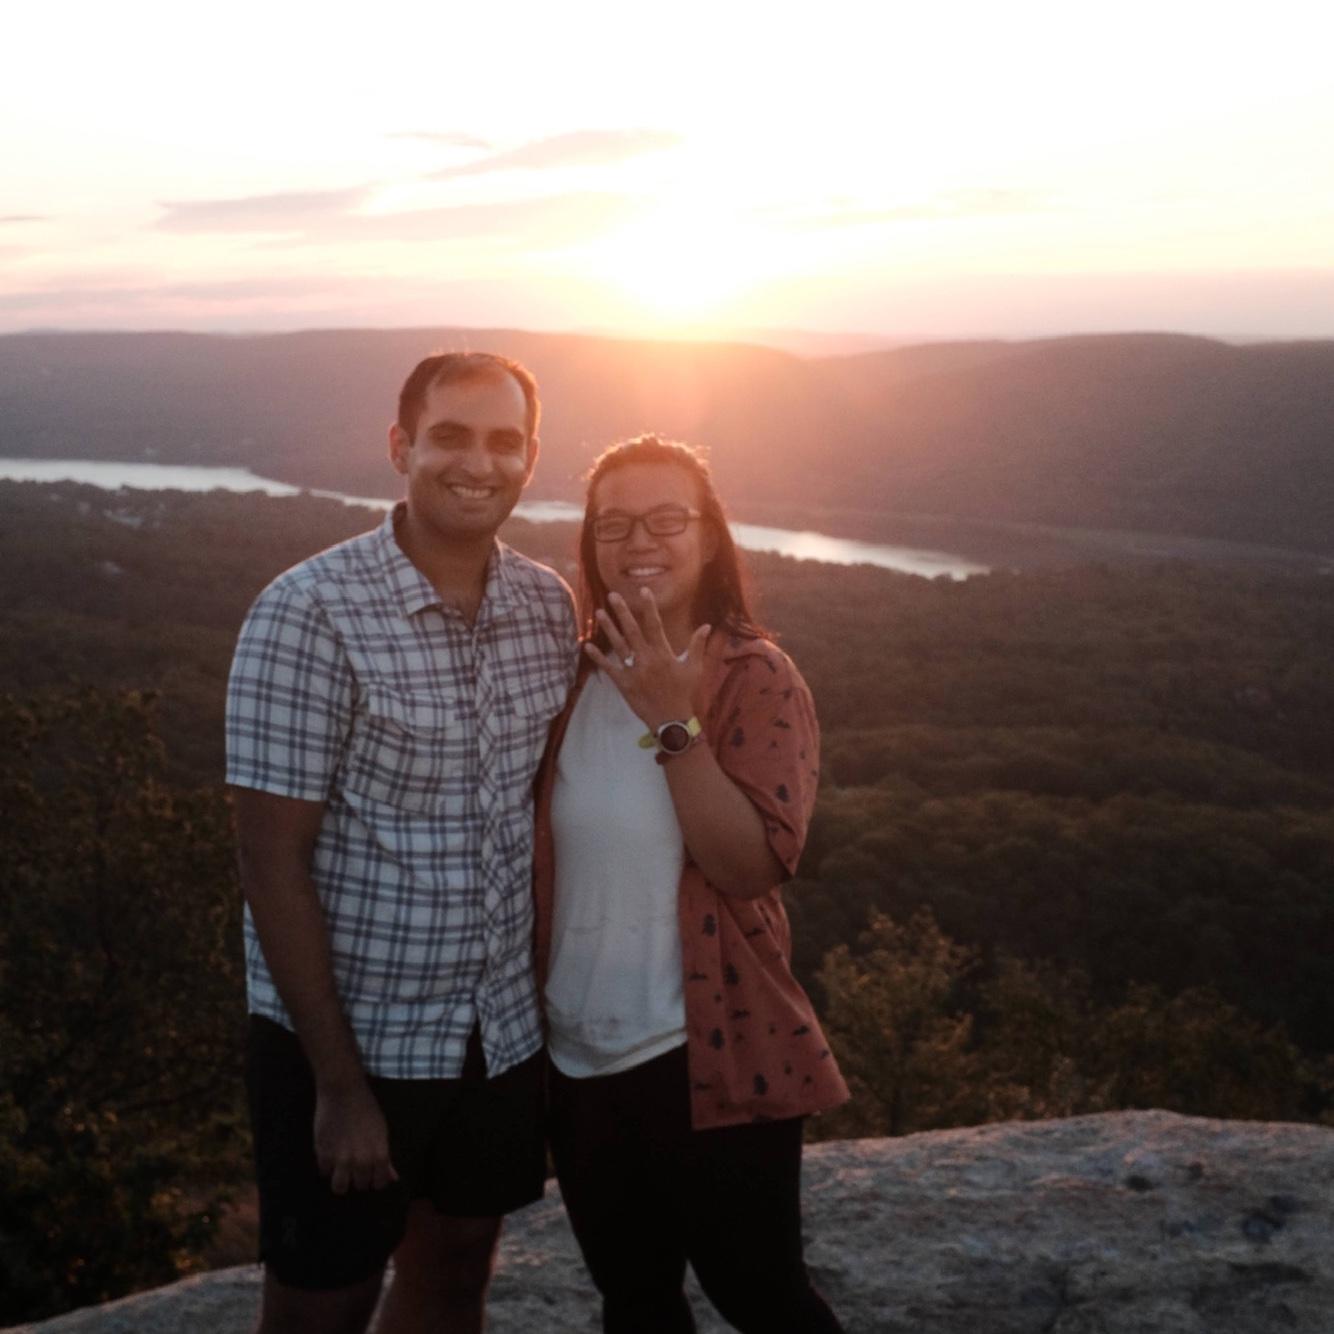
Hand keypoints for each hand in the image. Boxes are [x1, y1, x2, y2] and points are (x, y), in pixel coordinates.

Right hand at [314, 1079, 398, 1193]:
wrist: (344, 1091)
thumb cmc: (367, 1108)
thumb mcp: (382, 1131)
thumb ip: (386, 1157)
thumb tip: (393, 1178)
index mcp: (379, 1154)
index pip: (380, 1183)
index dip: (376, 1180)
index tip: (372, 1175)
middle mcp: (361, 1161)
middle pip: (360, 1186)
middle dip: (359, 1179)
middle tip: (356, 1169)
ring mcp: (340, 1159)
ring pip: (340, 1188)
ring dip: (342, 1181)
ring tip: (342, 1170)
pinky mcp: (323, 1154)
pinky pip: (324, 1172)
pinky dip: (327, 1167)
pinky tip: (330, 1156)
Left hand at [583, 589, 708, 731]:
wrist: (671, 721)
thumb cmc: (684, 693)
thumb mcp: (695, 669)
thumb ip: (697, 646)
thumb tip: (707, 626)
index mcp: (664, 653)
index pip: (655, 625)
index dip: (649, 607)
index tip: (643, 590)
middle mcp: (647, 659)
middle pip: (632, 630)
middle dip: (622, 612)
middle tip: (613, 595)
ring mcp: (634, 671)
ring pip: (619, 645)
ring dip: (608, 629)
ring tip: (599, 612)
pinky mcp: (623, 683)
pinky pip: (609, 668)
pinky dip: (598, 657)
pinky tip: (587, 645)